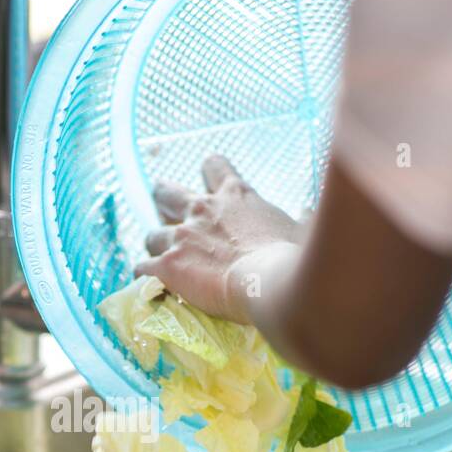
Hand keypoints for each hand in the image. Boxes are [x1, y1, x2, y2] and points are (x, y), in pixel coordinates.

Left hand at [134, 154, 300, 323]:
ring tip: (157, 257)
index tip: (209, 180)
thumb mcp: (301, 229)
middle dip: (163, 198)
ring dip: (155, 245)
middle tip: (162, 206)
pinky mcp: (168, 265)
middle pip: (168, 193)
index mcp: (235, 195)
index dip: (210, 173)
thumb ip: (298, 219)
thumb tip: (308, 215)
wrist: (272, 284)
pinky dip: (145, 276)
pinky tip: (147, 285)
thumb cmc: (293, 257)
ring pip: (152, 234)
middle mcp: (202, 209)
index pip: (215, 167)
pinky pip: (143, 268)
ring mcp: (181, 237)